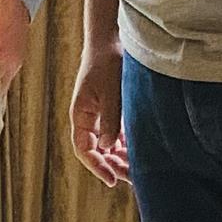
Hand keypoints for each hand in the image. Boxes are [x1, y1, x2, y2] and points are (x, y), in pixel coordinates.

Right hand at [69, 46, 128, 186]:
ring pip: (109, 146)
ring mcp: (101, 116)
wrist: (110, 41)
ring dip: (121, 158)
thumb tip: (108, 147)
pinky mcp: (113, 111)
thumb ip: (109, 120)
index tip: (112, 180)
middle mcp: (89, 120)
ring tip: (138, 169)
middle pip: (97, 152)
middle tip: (132, 177)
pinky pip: (118, 136)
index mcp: (80, 115)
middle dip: (113, 166)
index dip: (97, 167)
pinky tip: (140, 152)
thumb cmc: (106, 63)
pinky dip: (127, 146)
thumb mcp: (109, 92)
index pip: (83, 149)